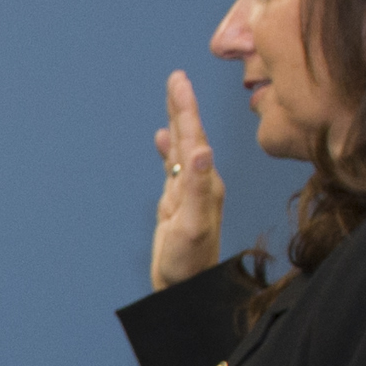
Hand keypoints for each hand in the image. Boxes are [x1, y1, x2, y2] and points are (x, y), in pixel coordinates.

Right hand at [150, 70, 225, 290]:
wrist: (186, 288)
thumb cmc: (188, 261)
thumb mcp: (192, 223)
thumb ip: (196, 186)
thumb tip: (199, 150)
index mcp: (205, 182)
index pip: (193, 136)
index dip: (185, 107)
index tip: (178, 80)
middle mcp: (201, 181)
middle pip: (189, 135)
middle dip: (182, 106)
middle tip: (176, 78)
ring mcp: (189, 191)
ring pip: (181, 146)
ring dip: (177, 122)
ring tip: (173, 97)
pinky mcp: (178, 202)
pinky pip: (172, 166)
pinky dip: (166, 148)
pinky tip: (160, 138)